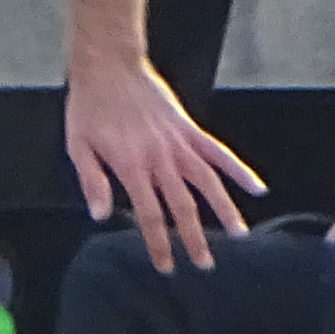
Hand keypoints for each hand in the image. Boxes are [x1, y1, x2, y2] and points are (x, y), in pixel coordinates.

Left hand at [66, 57, 259, 268]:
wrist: (109, 67)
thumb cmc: (89, 107)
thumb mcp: (77, 146)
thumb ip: (91, 181)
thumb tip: (99, 215)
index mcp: (130, 167)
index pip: (148, 214)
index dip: (158, 243)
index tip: (166, 266)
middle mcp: (159, 159)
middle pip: (182, 206)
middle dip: (194, 238)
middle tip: (205, 264)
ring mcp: (178, 143)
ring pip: (207, 182)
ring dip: (224, 210)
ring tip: (240, 235)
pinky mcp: (189, 128)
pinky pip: (218, 152)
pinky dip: (238, 169)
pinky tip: (256, 187)